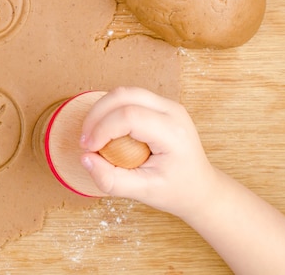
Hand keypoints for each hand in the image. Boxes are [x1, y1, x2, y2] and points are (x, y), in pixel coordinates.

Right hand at [80, 87, 216, 218]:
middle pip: (124, 95)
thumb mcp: (143, 193)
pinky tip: (104, 131)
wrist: (199, 188)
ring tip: (92, 136)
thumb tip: (85, 158)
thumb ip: (110, 179)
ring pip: (123, 92)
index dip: (102, 129)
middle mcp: (172, 112)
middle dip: (96, 114)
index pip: (129, 116)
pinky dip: (109, 111)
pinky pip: (127, 98)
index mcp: (174, 133)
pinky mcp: (159, 105)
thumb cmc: (176, 191)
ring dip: (101, 111)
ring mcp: (167, 105)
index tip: (89, 149)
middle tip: (85, 140)